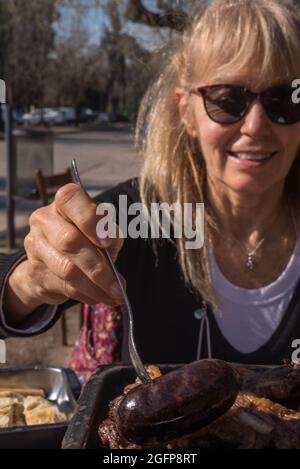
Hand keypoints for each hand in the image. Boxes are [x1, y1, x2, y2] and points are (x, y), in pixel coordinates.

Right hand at [4, 184, 124, 321]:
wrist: (51, 261)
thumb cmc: (85, 239)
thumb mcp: (101, 232)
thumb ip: (110, 240)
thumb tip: (115, 270)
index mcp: (63, 203)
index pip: (72, 200)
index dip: (91, 221)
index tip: (109, 242)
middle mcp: (44, 219)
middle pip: (69, 241)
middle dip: (97, 266)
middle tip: (118, 284)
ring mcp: (36, 245)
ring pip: (67, 269)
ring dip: (95, 287)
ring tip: (115, 295)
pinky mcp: (34, 271)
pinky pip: (64, 287)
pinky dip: (88, 295)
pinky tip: (101, 298)